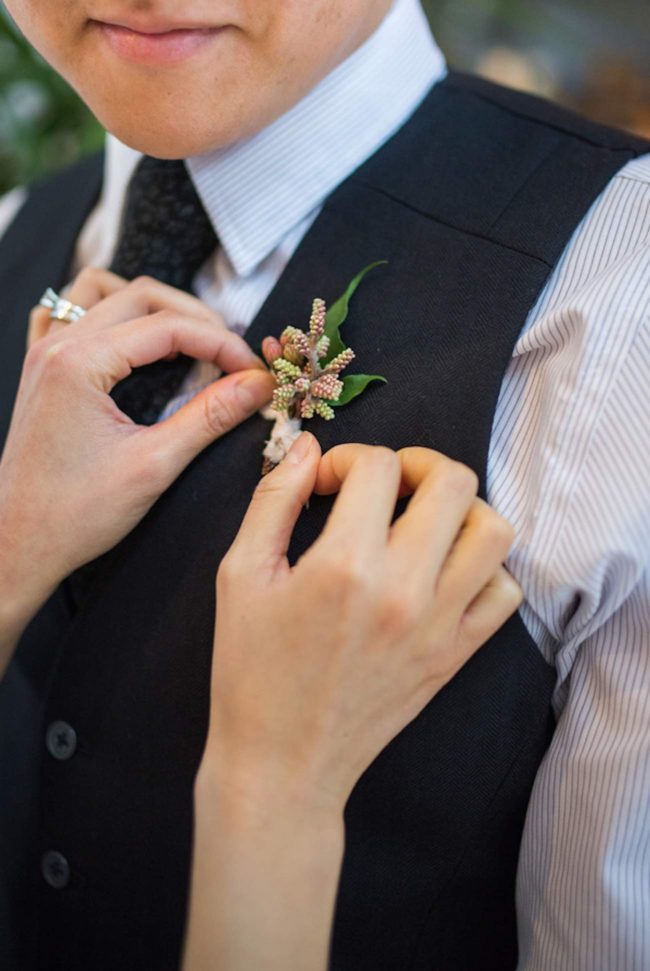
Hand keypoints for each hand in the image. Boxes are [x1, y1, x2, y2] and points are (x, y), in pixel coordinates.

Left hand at [0, 268, 274, 644]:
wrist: (18, 544)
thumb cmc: (74, 515)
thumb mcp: (155, 465)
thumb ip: (209, 417)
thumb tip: (255, 386)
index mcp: (80, 363)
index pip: (169, 326)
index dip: (221, 343)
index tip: (251, 372)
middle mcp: (57, 346)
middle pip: (140, 297)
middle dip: (195, 319)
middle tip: (231, 357)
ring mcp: (43, 355)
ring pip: (102, 292)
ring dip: (150, 306)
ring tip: (187, 340)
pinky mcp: (40, 371)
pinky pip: (67, 313)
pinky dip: (104, 312)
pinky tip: (127, 339)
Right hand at [203, 435, 521, 818]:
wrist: (283, 764)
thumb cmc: (251, 672)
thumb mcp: (240, 576)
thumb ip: (274, 500)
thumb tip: (309, 448)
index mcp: (344, 566)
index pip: (378, 466)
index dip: (347, 457)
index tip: (327, 484)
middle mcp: (405, 590)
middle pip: (453, 481)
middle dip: (416, 463)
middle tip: (385, 484)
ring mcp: (440, 625)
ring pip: (493, 530)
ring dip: (461, 508)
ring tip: (422, 520)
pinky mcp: (456, 654)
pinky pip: (504, 591)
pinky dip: (484, 567)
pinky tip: (442, 569)